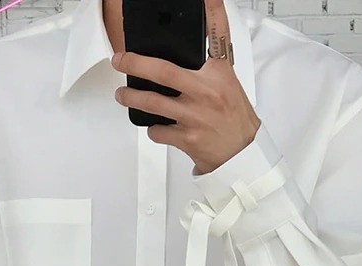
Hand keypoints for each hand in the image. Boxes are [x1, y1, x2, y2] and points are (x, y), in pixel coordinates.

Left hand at [110, 0, 260, 174]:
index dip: (213, 12)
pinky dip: (152, 128)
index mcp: (218, 75)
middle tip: (120, 60)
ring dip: (131, 98)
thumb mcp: (228, 84)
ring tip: (123, 95)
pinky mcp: (187, 138)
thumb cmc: (234, 120)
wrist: (241, 155)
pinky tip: (155, 125)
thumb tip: (187, 51)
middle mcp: (206, 93)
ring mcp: (194, 116)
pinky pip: (158, 130)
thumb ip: (209, 65)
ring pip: (152, 102)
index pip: (217, 36)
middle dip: (135, 64)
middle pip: (163, 71)